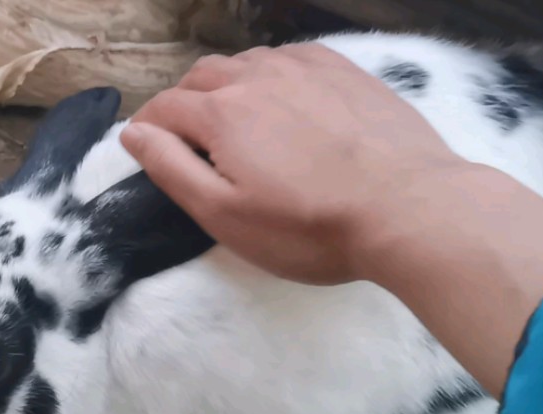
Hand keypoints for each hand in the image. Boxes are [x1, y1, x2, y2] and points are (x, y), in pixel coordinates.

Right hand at [120, 43, 467, 284]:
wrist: (408, 209)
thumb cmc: (309, 227)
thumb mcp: (225, 215)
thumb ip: (171, 169)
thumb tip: (134, 132)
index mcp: (222, 113)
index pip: (166, 107)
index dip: (149, 125)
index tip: (147, 143)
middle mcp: (258, 76)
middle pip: (203, 75)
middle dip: (185, 101)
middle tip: (190, 135)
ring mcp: (306, 68)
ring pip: (248, 61)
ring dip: (228, 84)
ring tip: (237, 117)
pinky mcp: (346, 70)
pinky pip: (292, 56)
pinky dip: (271, 73)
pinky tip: (285, 98)